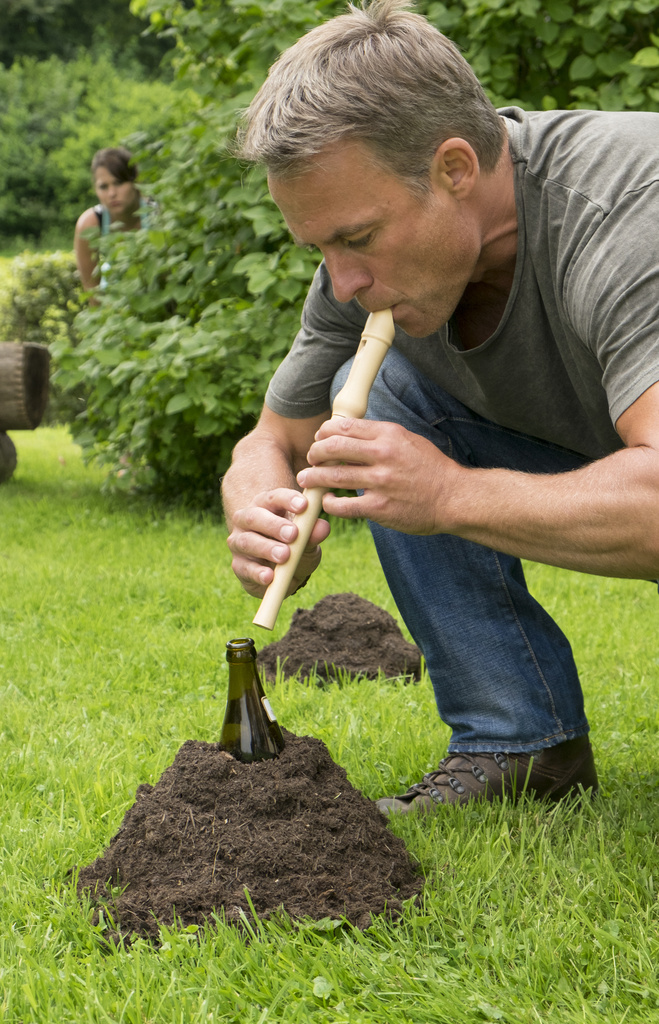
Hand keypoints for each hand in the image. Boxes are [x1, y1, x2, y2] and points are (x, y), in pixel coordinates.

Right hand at [227, 487, 330, 597]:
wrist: (282, 574)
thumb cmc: (295, 547)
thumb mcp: (308, 541)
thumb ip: (313, 533)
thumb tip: (323, 526)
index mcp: (266, 506)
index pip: (274, 497)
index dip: (287, 499)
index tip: (304, 506)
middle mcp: (247, 520)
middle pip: (255, 517)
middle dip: (274, 525)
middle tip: (293, 534)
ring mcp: (239, 542)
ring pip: (247, 542)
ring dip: (267, 548)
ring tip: (284, 556)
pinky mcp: (238, 565)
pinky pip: (244, 568)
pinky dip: (257, 572)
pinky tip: (269, 576)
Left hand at [297, 418, 464, 533]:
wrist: (454, 498)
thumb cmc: (431, 469)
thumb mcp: (408, 441)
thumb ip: (380, 437)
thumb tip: (349, 436)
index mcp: (389, 435)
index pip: (344, 426)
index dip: (324, 432)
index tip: (319, 439)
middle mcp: (383, 455)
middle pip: (332, 447)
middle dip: (314, 452)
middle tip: (310, 458)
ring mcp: (380, 482)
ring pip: (333, 476)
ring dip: (313, 477)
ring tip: (306, 479)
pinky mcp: (380, 508)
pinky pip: (344, 505)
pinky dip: (330, 504)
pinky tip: (327, 502)